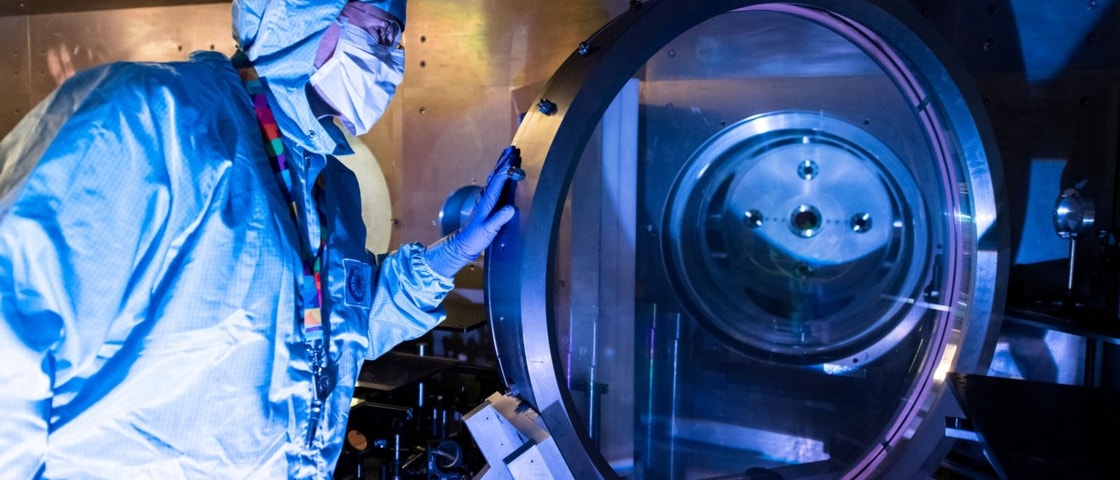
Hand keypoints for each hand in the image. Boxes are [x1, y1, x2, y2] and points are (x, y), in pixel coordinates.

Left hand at [425, 146, 519, 277]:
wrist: (463, 244)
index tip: (513, 162)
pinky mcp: (487, 202)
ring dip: (503, 165)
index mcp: (486, 203)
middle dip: (504, 162)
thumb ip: (498, 219)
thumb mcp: (488, 231)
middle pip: (496, 175)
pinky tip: (505, 171)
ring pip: (495, 177)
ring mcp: (486, 199)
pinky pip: (496, 184)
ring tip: (510, 154)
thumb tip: (511, 209)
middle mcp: (485, 198)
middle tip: (513, 149)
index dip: (505, 172)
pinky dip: (501, 174)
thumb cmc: (475, 238)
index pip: (497, 183)